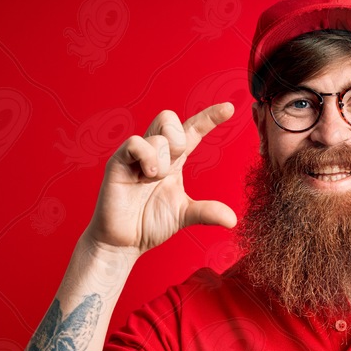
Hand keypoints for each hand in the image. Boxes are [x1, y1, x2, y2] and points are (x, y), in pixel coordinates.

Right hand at [88, 102, 236, 253]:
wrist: (124, 242)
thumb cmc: (149, 224)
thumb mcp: (184, 215)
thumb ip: (207, 212)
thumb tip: (232, 220)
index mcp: (173, 161)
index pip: (192, 130)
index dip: (209, 117)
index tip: (229, 108)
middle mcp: (155, 153)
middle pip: (169, 119)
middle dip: (179, 137)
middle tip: (176, 162)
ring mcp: (135, 156)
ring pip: (157, 134)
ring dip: (164, 159)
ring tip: (154, 179)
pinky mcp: (118, 163)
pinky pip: (135, 143)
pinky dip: (147, 156)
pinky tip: (147, 174)